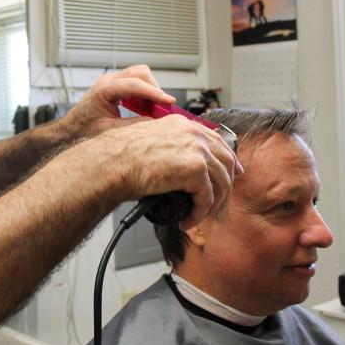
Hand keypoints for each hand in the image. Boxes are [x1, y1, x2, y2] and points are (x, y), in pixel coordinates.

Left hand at [59, 65, 174, 140]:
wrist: (70, 129)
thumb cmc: (83, 130)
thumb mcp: (111, 131)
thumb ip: (134, 126)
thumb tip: (156, 123)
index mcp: (103, 90)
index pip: (134, 85)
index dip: (154, 93)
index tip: (168, 101)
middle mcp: (107, 81)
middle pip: (140, 73)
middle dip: (154, 89)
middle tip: (163, 107)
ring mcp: (111, 81)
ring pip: (140, 74)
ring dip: (151, 89)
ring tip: (154, 108)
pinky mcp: (115, 85)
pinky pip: (136, 81)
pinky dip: (145, 91)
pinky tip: (145, 107)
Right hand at [100, 115, 238, 227]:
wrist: (111, 164)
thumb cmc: (120, 157)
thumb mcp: (150, 143)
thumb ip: (169, 147)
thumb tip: (179, 165)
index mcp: (182, 124)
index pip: (216, 141)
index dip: (228, 160)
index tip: (233, 173)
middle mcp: (193, 133)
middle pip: (226, 161)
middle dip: (226, 184)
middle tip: (218, 201)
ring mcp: (196, 150)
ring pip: (221, 182)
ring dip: (211, 204)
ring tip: (197, 215)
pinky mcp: (195, 169)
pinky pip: (207, 198)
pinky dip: (199, 213)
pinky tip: (187, 220)